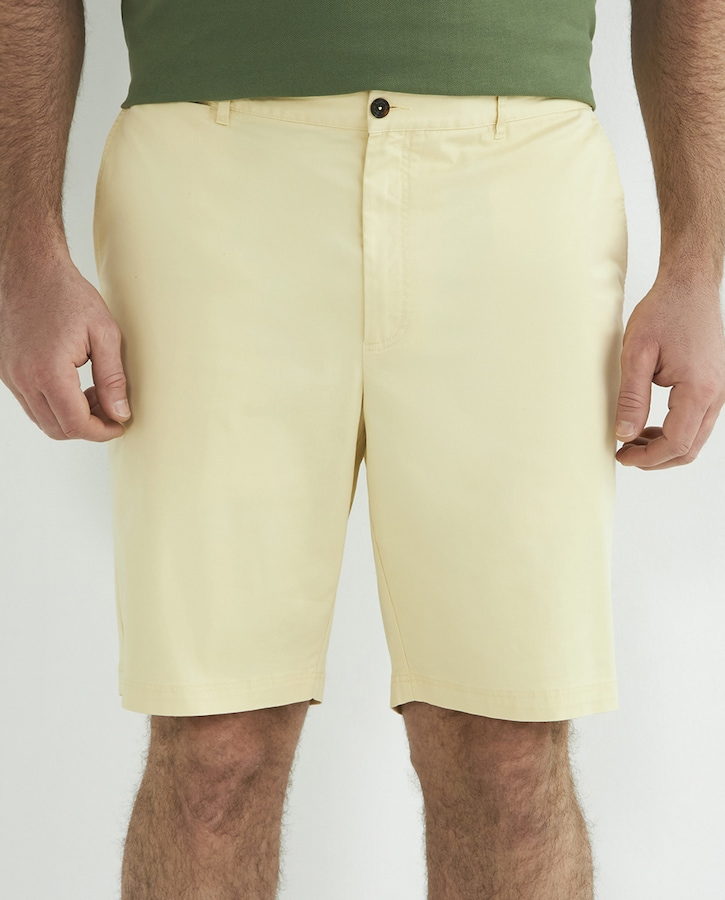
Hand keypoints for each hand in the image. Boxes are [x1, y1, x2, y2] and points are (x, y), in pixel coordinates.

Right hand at [0, 252, 130, 441]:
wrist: (32, 271)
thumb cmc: (68, 295)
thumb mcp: (105, 334)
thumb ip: (113, 379)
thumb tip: (120, 413)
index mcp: (48, 372)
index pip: (75, 425)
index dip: (102, 431)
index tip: (119, 423)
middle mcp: (23, 379)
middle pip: (57, 429)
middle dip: (89, 427)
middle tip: (110, 409)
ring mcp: (10, 376)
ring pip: (42, 420)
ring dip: (71, 418)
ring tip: (94, 393)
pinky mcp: (6, 371)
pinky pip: (31, 403)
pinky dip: (54, 405)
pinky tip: (74, 385)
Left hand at [614, 274, 724, 469]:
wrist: (688, 286)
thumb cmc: (664, 312)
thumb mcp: (636, 354)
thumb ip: (631, 398)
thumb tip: (624, 434)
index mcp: (699, 389)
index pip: (676, 443)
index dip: (646, 458)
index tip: (620, 455)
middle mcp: (717, 393)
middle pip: (690, 448)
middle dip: (656, 459)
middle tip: (624, 453)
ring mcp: (719, 389)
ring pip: (696, 437)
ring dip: (665, 446)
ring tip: (632, 439)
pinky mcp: (714, 384)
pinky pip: (698, 420)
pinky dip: (675, 430)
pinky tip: (649, 424)